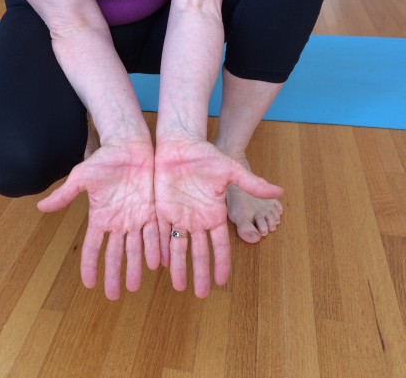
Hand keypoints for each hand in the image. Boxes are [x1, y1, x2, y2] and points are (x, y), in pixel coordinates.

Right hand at [37, 140, 159, 299]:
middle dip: (114, 274)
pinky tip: (157, 264)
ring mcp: (137, 218)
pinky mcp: (153, 210)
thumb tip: (40, 208)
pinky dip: (156, 249)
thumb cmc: (104, 160)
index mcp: (100, 218)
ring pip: (136, 248)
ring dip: (136, 267)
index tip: (89, 285)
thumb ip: (64, 195)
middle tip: (114, 295)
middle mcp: (118, 222)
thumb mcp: (81, 178)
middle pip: (115, 254)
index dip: (90, 266)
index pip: (93, 247)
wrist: (129, 146)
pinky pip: (155, 234)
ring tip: (135, 285)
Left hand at [154, 139, 282, 297]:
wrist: (180, 145)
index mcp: (214, 213)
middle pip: (199, 252)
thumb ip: (251, 182)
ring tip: (179, 287)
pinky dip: (160, 250)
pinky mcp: (161, 210)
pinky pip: (160, 234)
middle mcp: (197, 220)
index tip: (223, 282)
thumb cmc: (205, 155)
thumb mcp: (230, 169)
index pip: (219, 245)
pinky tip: (160, 266)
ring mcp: (178, 216)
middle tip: (200, 295)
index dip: (221, 263)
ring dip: (179, 267)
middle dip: (200, 273)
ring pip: (178, 247)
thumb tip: (281, 191)